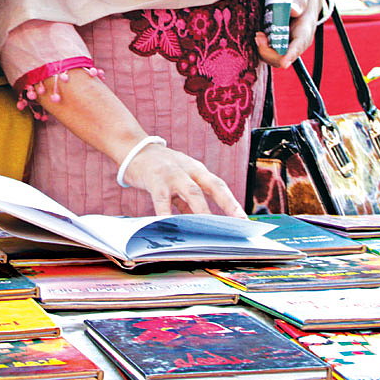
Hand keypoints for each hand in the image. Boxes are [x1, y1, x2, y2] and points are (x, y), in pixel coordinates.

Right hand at [120, 141, 245, 217]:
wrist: (134, 149)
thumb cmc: (160, 169)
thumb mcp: (178, 182)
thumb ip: (189, 202)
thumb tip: (201, 225)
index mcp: (197, 170)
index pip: (219, 186)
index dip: (232, 203)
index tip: (245, 220)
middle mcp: (189, 170)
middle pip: (212, 186)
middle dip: (227, 205)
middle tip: (236, 225)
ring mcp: (173, 173)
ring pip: (192, 192)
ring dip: (202, 211)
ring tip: (210, 230)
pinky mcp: (155, 179)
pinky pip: (163, 199)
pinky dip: (167, 214)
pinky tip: (170, 226)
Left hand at [255, 0, 321, 68]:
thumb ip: (299, 0)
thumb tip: (293, 10)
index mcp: (305, 32)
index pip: (298, 47)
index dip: (290, 55)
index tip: (283, 62)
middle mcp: (297, 43)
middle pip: (283, 58)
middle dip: (269, 51)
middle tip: (259, 36)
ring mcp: (287, 46)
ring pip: (273, 58)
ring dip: (263, 50)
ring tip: (258, 35)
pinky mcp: (278, 45)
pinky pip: (268, 53)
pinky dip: (262, 47)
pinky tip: (259, 35)